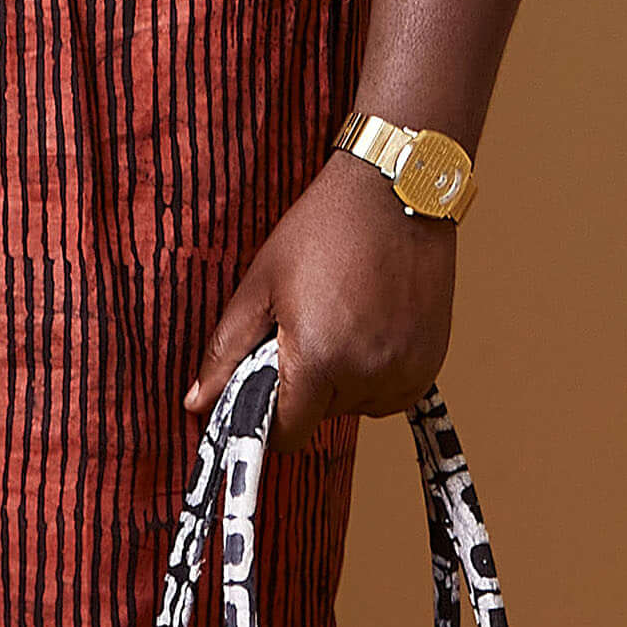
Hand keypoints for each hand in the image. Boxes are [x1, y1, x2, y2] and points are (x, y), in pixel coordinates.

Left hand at [186, 153, 457, 447]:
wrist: (395, 191)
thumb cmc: (323, 230)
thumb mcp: (259, 287)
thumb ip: (225, 353)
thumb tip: (195, 404)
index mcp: (319, 359)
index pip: (287, 435)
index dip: (268, 417)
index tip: (266, 388)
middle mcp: (368, 374)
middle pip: (322, 416)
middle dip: (307, 386)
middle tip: (307, 327)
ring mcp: (406, 370)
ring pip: (358, 405)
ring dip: (344, 379)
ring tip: (343, 318)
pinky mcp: (431, 362)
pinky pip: (392, 392)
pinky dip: (376, 371)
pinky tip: (371, 323)